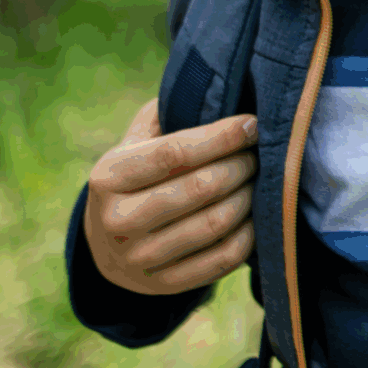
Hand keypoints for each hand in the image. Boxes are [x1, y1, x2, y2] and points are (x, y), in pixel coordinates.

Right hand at [84, 98, 257, 295]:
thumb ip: (166, 113)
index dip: (223, 136)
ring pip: (215, 224)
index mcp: (108, 177)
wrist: (105, 247)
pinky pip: (222, 259)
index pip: (175, 153)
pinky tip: (257, 215)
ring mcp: (139, 259)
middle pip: (201, 188)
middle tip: (261, 154)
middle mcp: (117, 221)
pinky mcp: (164, 285)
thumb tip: (219, 82)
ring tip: (260, 181)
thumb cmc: (134, 178)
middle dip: (242, 165)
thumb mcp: (133, 143)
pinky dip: (250, 234)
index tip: (253, 124)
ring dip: (250, 198)